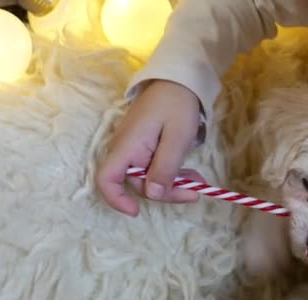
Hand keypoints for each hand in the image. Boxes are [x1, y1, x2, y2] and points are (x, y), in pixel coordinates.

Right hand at [96, 80, 205, 215]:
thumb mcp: (177, 138)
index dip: (117, 199)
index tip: (136, 211)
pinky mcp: (146, 147)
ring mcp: (136, 149)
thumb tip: (152, 195)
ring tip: (201, 182)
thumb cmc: (177, 105)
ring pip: (150, 178)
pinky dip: (173, 173)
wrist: (179, 79)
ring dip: (174, 184)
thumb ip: (165, 167)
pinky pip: (155, 167)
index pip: (106, 179)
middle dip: (166, 192)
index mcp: (127, 146)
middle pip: (137, 183)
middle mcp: (126, 150)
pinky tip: (193, 174)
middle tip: (197, 191)